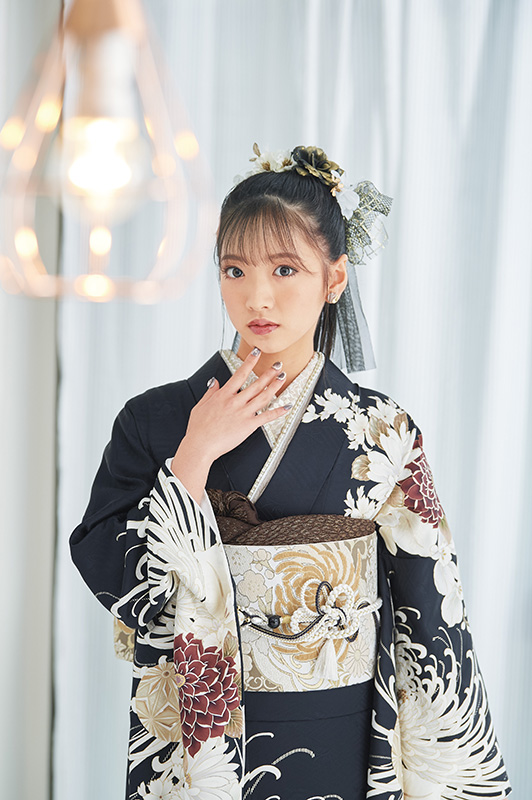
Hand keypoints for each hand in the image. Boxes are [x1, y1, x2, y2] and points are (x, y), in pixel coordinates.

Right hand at [170, 349, 289, 501]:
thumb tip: (214, 381)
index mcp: (223, 395)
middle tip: (278, 365)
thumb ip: (210, 392)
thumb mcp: (200, 406)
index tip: (257, 352)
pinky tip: (287, 406)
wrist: (200, 445)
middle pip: (256, 383)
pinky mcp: (248, 425)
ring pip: (263, 396)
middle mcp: (235, 402)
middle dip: (269, 373)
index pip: (240, 374)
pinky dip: (278, 411)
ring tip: (283, 378)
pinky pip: (267, 416)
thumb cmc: (198, 429)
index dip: (250, 362)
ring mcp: (243, 413)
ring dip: (275, 386)